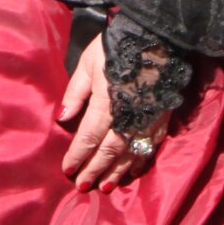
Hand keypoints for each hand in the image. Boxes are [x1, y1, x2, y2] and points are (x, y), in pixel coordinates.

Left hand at [58, 31, 168, 189]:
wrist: (156, 37)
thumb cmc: (115, 47)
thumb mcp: (88, 64)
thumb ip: (75, 93)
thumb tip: (62, 118)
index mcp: (106, 104)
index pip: (88, 138)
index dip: (77, 156)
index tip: (67, 170)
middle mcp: (127, 118)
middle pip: (108, 152)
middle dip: (94, 170)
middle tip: (82, 186)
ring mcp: (147, 120)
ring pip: (129, 154)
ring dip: (115, 172)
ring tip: (105, 187)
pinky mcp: (162, 118)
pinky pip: (150, 147)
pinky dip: (139, 162)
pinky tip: (132, 171)